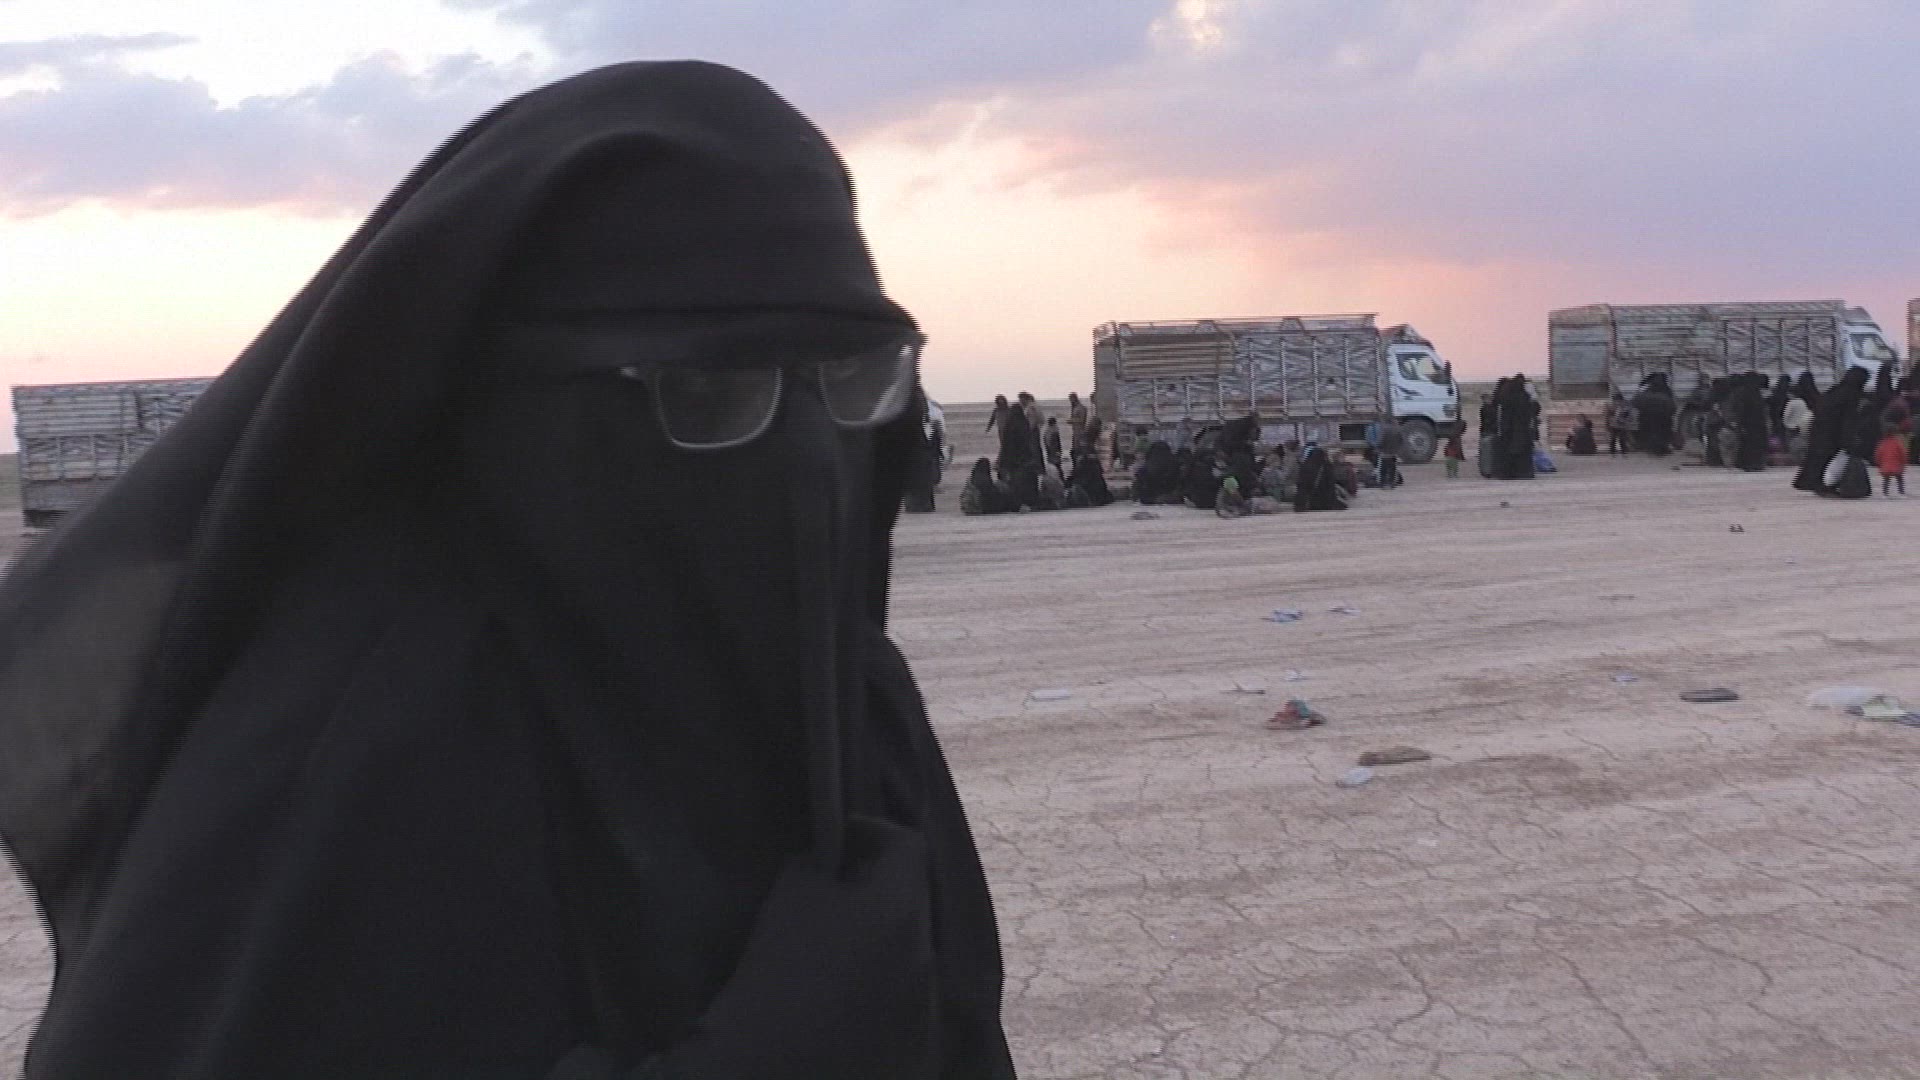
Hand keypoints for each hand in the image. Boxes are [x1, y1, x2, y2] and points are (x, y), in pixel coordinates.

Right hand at [654, 816, 938, 1078]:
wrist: (774, 1074)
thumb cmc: (777, 978)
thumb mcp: (789, 899)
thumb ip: (817, 865)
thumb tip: (830, 861)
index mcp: (903, 911)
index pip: (908, 846)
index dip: (871, 832)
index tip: (836, 841)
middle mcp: (929, 958)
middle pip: (911, 904)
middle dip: (874, 893)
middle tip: (829, 896)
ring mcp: (928, 1011)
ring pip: (909, 957)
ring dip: (879, 946)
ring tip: (834, 956)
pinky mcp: (918, 1053)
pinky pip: (905, 1008)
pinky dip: (879, 996)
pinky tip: (843, 1006)